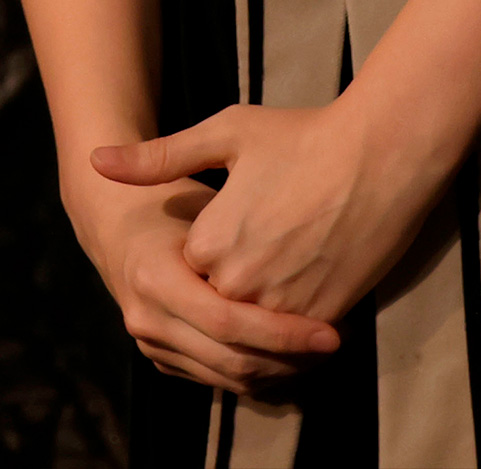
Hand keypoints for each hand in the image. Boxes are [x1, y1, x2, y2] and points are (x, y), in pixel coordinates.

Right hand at [67, 171, 340, 393]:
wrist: (118, 227)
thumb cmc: (171, 198)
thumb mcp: (193, 183)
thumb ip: (227, 207)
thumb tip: (288, 223)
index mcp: (154, 277)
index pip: (227, 321)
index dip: (282, 333)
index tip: (330, 331)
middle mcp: (148, 320)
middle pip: (231, 360)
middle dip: (289, 360)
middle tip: (338, 344)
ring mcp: (152, 346)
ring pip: (229, 379)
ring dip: (281, 372)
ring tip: (323, 351)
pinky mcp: (165, 360)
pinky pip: (220, 380)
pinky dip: (261, 374)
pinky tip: (295, 355)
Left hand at [95, 99, 462, 326]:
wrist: (383, 153)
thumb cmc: (303, 136)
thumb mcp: (226, 134)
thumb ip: (159, 158)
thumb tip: (97, 162)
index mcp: (208, 244)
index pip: (187, 273)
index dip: (205, 253)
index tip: (229, 228)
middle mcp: (239, 284)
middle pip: (217, 307)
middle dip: (230, 291)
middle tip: (259, 255)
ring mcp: (284, 307)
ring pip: (254, 335)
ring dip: (259, 322)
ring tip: (278, 282)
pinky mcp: (325, 318)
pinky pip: (294, 347)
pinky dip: (293, 337)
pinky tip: (303, 302)